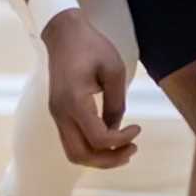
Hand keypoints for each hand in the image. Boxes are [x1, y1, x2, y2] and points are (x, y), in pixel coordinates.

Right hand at [43, 10, 139, 169]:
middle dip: (108, 161)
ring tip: (123, 151)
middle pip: (81, 155)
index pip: (98, 138)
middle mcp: (61, 113)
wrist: (64, 34)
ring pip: (73, 153)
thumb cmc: (91, 47)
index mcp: (75, 101)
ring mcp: (57, 114)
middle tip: (132, 150)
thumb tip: (117, 128)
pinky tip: (110, 140)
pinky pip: (72, 141)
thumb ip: (117, 102)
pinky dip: (91, 148)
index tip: (138, 128)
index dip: (122, 140)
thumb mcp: (114, 70)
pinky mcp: (59, 113)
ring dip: (98, 158)